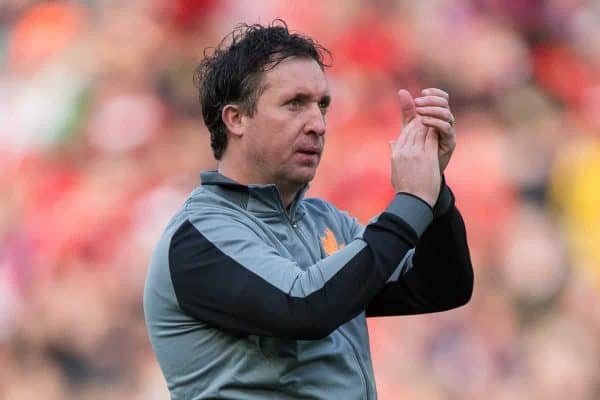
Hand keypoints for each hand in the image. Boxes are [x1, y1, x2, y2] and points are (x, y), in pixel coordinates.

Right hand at [389, 90, 440, 206]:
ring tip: (435, 116)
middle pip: (413, 128)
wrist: (413, 201)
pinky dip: (435, 129)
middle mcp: (404, 151)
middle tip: (429, 113)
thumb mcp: (395, 169)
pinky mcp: (426, 156)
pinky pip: (431, 137)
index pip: (404, 133)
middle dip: (421, 119)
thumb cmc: (405, 188)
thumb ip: (394, 153)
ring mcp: (414, 152)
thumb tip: (390, 142)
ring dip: (429, 122)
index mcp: (396, 154)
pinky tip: (440, 126)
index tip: (419, 119)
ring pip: (422, 130)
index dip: (413, 124)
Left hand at [414, 88, 455, 172]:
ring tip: (418, 111)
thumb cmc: (416, 148)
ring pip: (447, 114)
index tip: (422, 91)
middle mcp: (446, 122)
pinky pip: (446, 128)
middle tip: (417, 102)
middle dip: (431, 100)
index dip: (435, 93)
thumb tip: (401, 91)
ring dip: (432, 110)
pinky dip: (435, 122)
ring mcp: (449, 132)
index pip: (442, 98)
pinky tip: (423, 121)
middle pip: (445, 104)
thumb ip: (408, 110)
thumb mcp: (409, 127)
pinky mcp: (449, 142)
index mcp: (438, 116)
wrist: (420, 171)